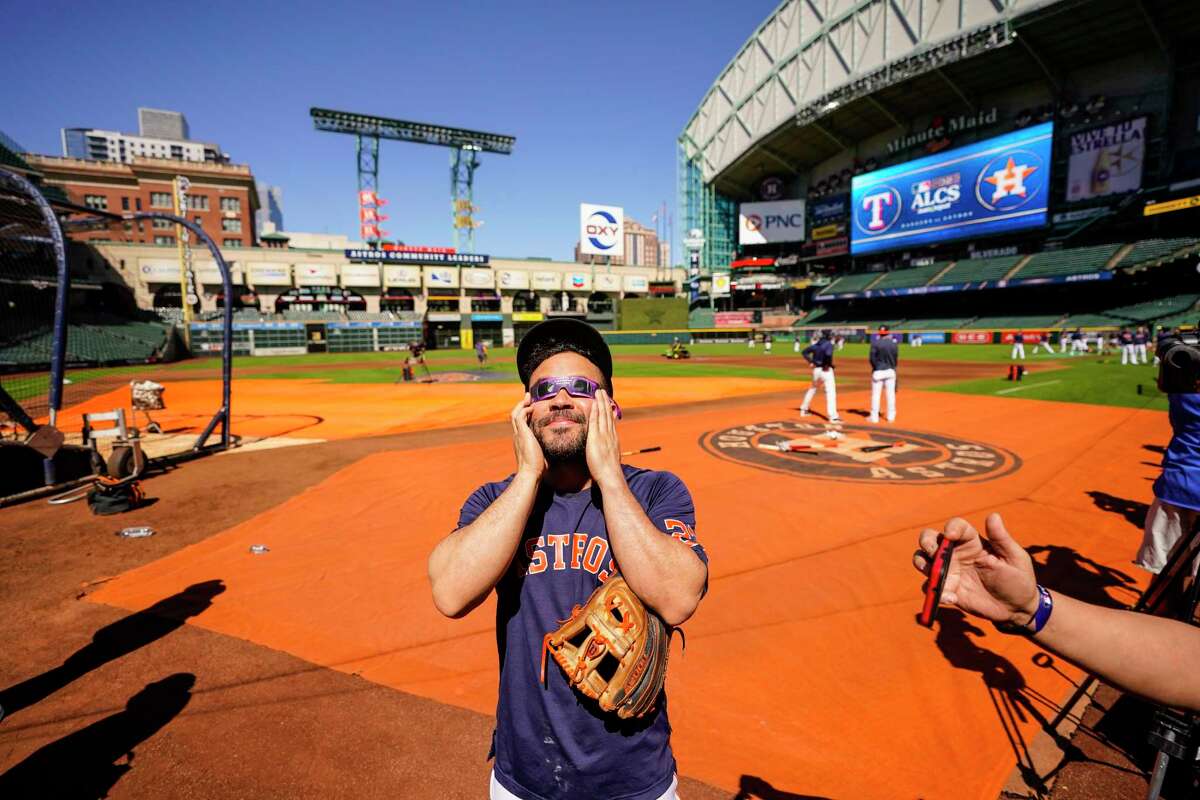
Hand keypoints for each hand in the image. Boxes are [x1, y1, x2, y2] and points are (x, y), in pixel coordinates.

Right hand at [511, 393, 545, 479]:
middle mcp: (517, 436)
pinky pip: (520, 416)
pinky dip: (524, 409)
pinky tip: (532, 407)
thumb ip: (545, 449)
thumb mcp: (542, 454)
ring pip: (515, 414)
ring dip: (521, 404)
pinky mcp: (522, 433)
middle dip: (521, 406)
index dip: (525, 415)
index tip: (532, 408)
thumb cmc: (537, 468)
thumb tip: (555, 447)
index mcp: (522, 441)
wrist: (530, 473)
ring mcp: (518, 434)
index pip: (521, 424)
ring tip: (528, 398)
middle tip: (528, 398)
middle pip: (515, 416)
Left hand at [586, 389, 623, 488]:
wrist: (610, 476)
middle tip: (603, 393)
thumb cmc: (608, 473)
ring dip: (601, 402)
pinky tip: (594, 403)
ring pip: (603, 414)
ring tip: (599, 392)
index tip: (608, 404)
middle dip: (605, 403)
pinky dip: (596, 411)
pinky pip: (595, 420)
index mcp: (613, 440)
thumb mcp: (609, 460)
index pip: (611, 423)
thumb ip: (607, 454)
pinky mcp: (596, 437)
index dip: (609, 412)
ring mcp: (604, 435)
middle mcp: (610, 435)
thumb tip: (606, 455)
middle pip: (608, 415)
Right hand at [913, 513, 1039, 626]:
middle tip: (933, 553)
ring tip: (934, 576)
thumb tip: (993, 515)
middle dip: (926, 542)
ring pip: (923, 560)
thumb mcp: (1014, 558)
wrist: (1016, 609)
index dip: (951, 527)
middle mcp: (956, 554)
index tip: (951, 535)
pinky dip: (935, 592)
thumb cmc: (1018, 579)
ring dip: (922, 564)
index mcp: (973, 543)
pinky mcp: (947, 590)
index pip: (956, 527)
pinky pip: (931, 588)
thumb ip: (1001, 538)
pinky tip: (951, 598)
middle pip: (930, 539)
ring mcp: (949, 572)